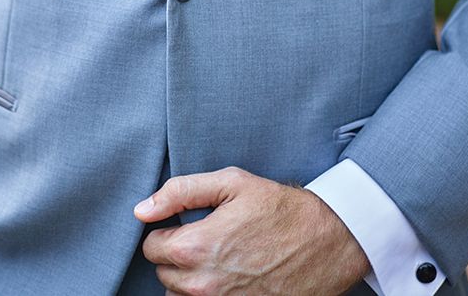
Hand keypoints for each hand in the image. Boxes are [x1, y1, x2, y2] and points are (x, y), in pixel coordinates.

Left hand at [133, 166, 370, 295]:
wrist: (325, 241)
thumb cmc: (278, 208)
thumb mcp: (231, 183)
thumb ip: (180, 192)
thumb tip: (142, 209)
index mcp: (195, 248)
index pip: (151, 247)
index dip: (166, 230)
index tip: (185, 223)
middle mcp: (203, 285)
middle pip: (163, 275)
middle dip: (177, 255)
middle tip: (206, 236)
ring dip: (190, 279)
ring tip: (219, 257)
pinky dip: (210, 293)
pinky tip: (230, 274)